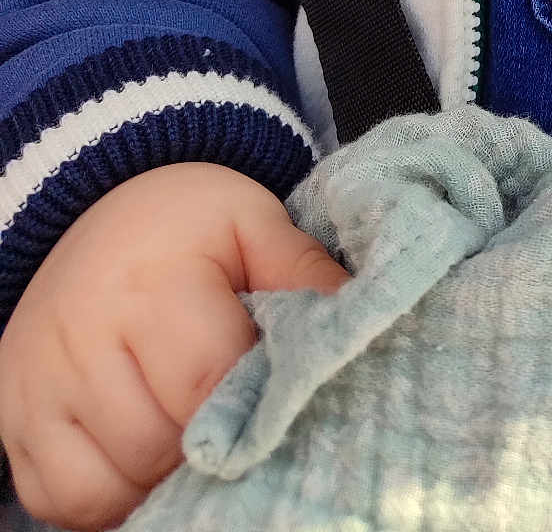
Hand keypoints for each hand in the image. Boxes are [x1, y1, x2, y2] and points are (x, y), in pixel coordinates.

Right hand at [0, 162, 347, 530]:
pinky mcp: (14, 419)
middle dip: (210, 448)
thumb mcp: (253, 221)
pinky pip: (59, 501)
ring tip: (195, 442)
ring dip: (159, 481)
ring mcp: (38, 384)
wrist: (96, 207)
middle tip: (241, 426)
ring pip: (108, 486)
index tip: (277, 409)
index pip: (206, 383)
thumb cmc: (189, 224)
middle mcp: (82, 336)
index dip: (251, 411)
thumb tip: (359, 324)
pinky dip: (106, 500)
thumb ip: (304, 271)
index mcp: (152, 282)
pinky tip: (144, 465)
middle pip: (158, 445)